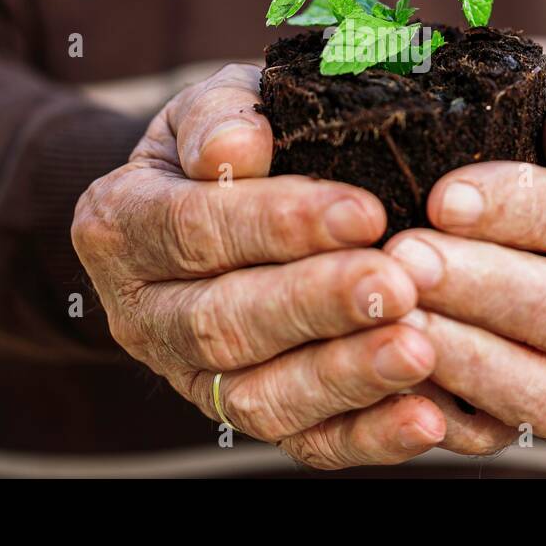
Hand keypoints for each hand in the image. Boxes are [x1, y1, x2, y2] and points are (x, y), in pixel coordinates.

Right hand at [72, 64, 443, 468]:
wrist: (216, 199)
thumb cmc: (233, 139)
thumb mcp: (214, 103)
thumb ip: (219, 114)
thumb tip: (236, 147)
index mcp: (121, 225)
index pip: (193, 229)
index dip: (276, 224)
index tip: (364, 211)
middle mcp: (141, 313)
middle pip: (221, 322)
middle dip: (316, 305)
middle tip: (396, 284)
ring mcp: (190, 377)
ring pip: (258, 396)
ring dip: (344, 376)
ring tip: (418, 348)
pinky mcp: (244, 419)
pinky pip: (302, 442)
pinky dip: (367, 436)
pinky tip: (424, 417)